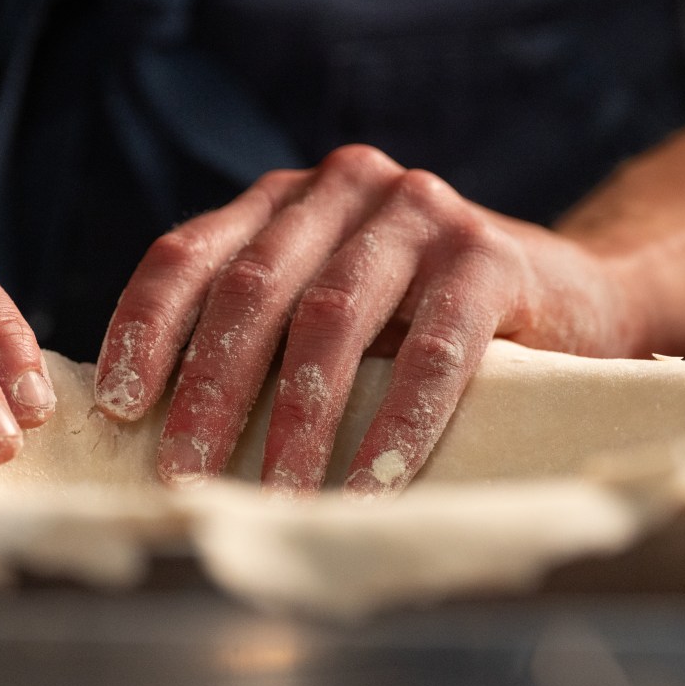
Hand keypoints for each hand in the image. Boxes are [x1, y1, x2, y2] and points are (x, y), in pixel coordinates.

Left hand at [95, 145, 642, 497]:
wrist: (567, 293)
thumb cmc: (420, 316)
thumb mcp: (330, 306)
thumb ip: (261, 332)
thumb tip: (152, 424)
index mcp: (284, 201)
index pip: (189, 254)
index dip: (145, 328)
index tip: (118, 406)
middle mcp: (343, 189)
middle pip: (253, 290)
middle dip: (210, 390)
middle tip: (182, 475)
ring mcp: (419, 212)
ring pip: (332, 317)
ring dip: (298, 420)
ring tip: (276, 496)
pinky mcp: (489, 255)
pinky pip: (434, 348)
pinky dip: (398, 424)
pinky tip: (371, 484)